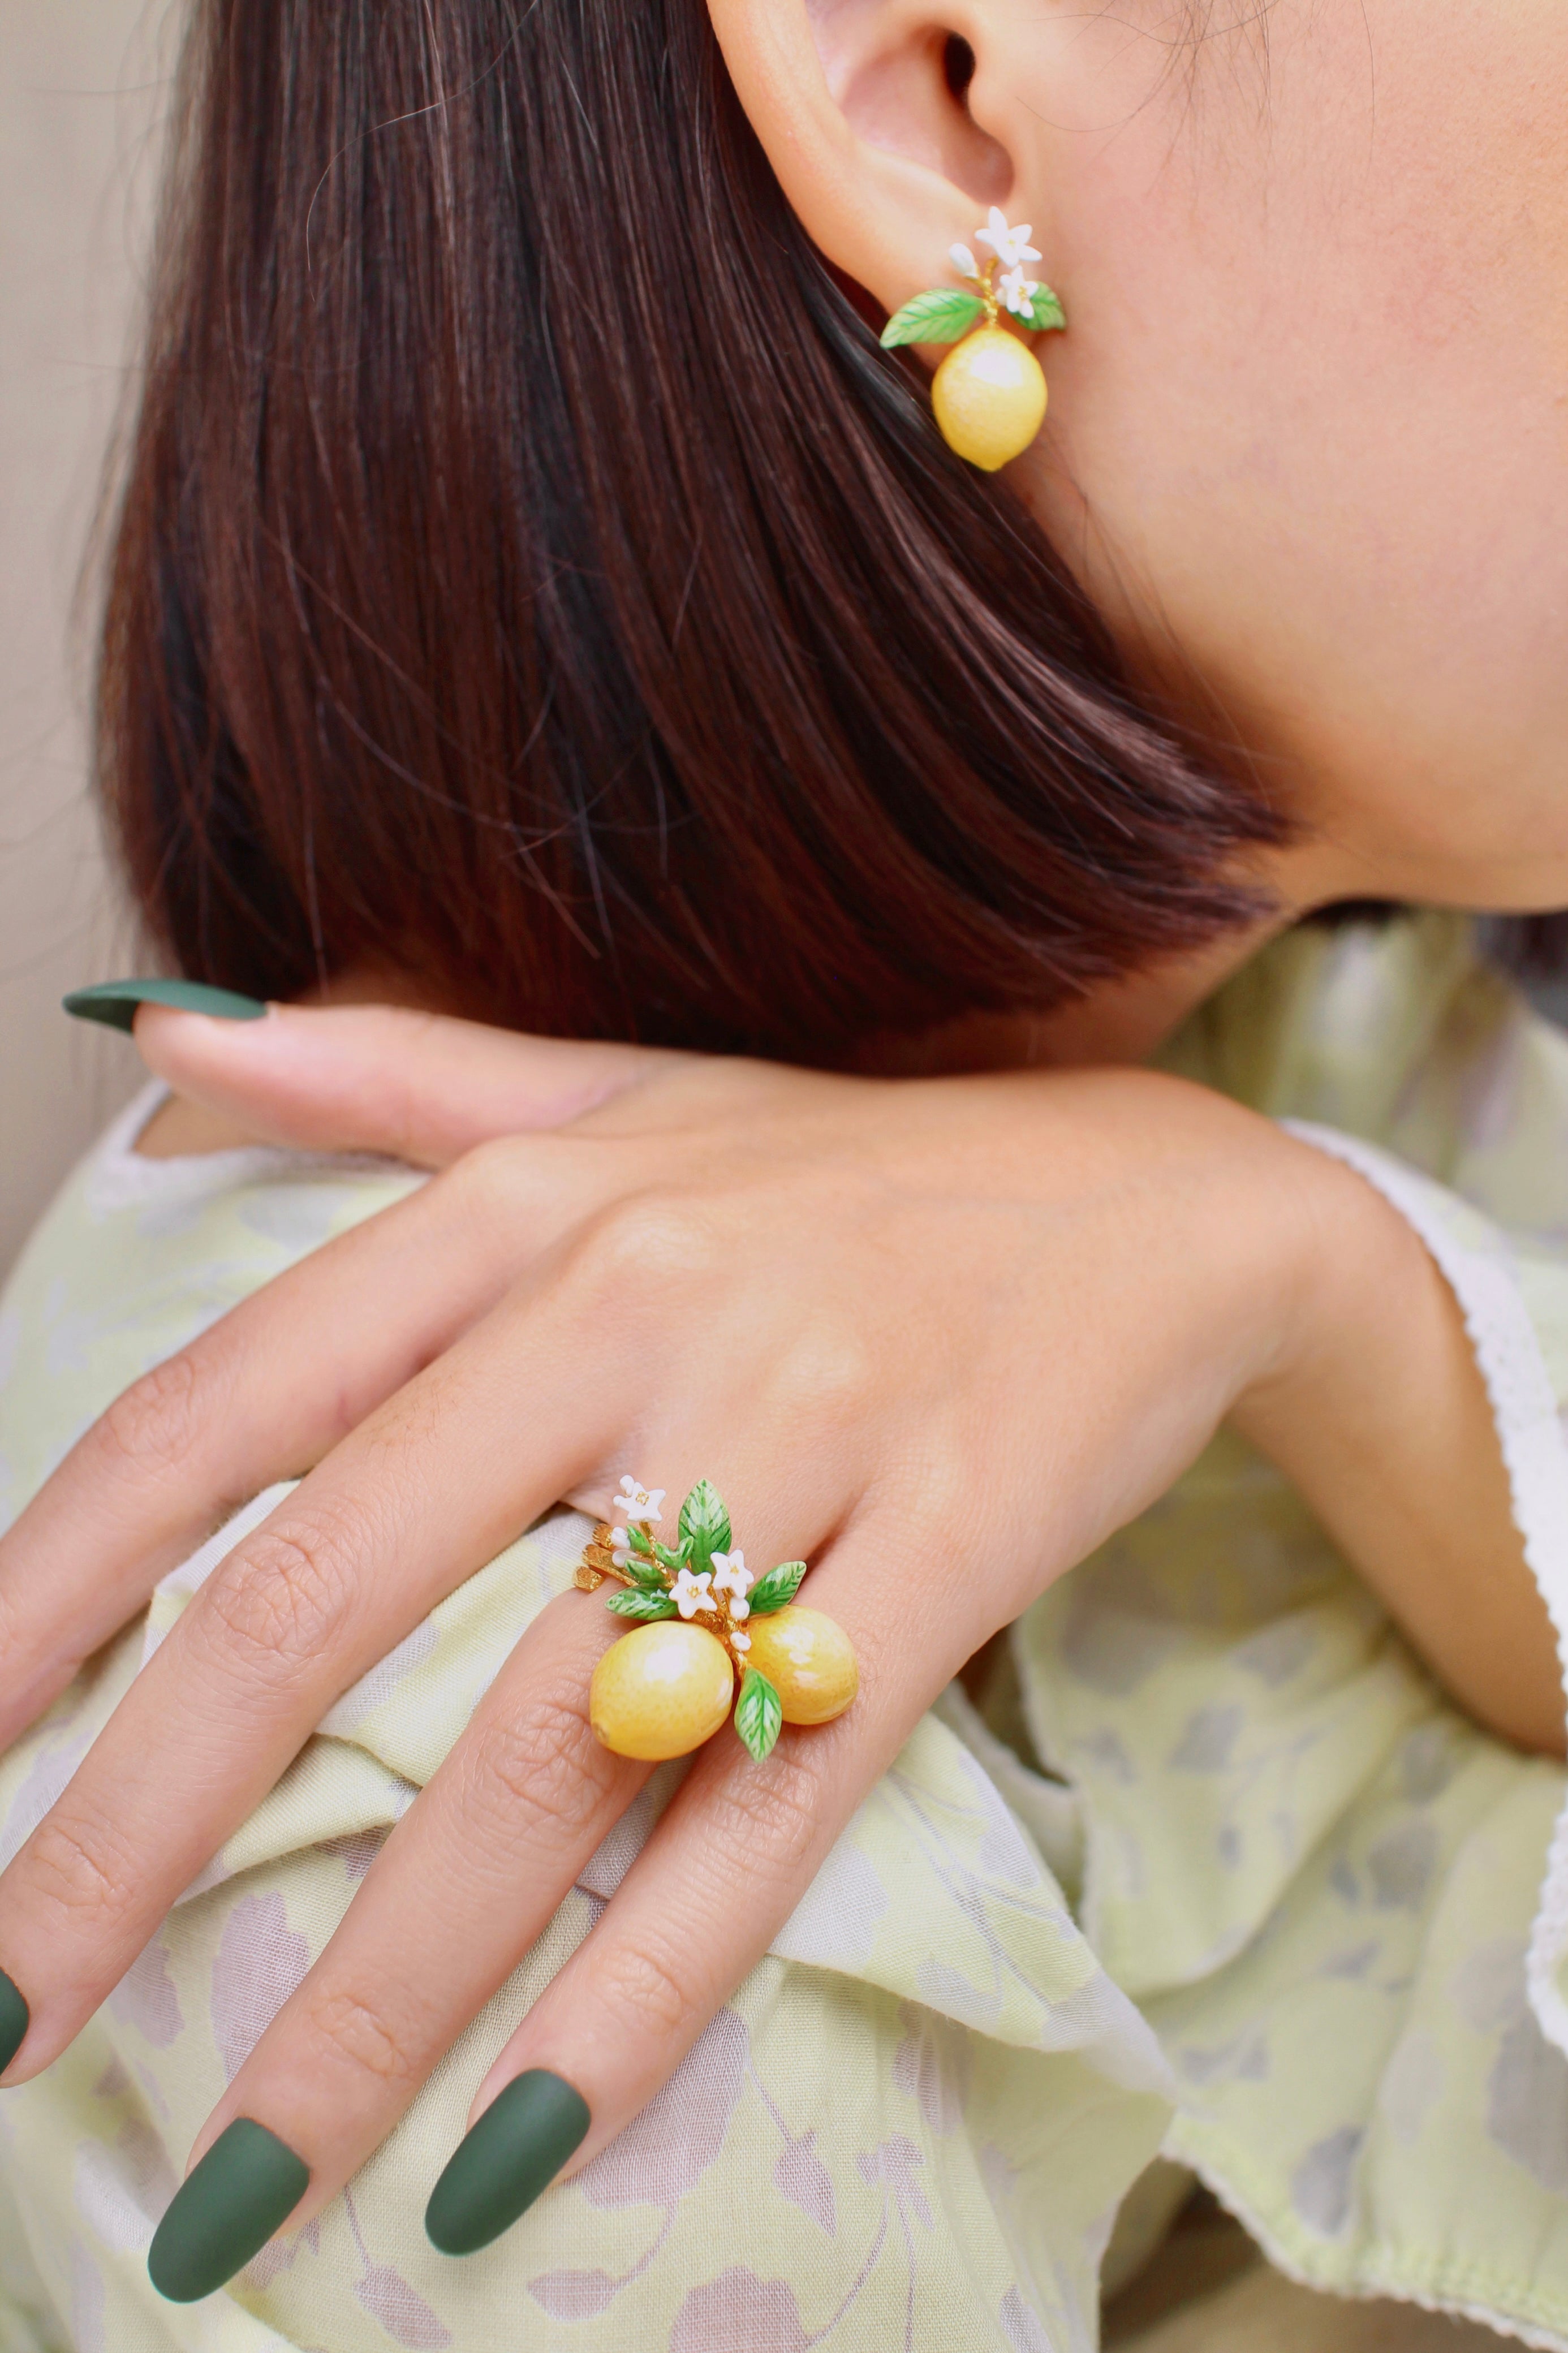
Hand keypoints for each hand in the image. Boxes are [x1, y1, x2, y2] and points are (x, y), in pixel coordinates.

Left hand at [0, 1002, 1541, 2295]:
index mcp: (524, 1212)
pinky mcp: (951, 1556)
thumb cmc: (846, 1166)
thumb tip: (157, 1036)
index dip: (49, 1586)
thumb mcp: (612, 1088)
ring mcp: (804, 1441)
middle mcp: (636, 1316)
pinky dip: (648, 1990)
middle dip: (137, 1835)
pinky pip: (776, 1805)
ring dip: (376, 1989)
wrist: (1159, 1196)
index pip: (223, 1410)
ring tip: (246, 2185)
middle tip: (8, 2022)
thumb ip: (380, 1069)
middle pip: (333, 1604)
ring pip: (548, 1754)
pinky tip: (521, 2147)